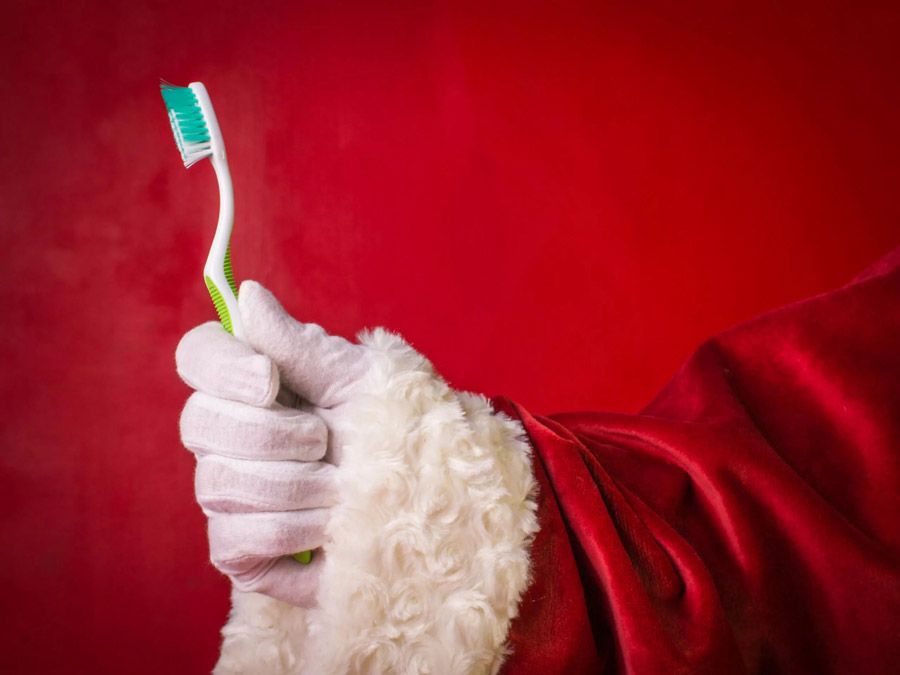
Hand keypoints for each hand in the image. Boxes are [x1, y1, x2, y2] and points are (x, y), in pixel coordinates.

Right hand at [180, 282, 538, 673]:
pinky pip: (237, 536)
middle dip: (274, 435)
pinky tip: (327, 525)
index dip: (222, 366)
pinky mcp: (236, 547)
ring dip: (296, 485)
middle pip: (199, 423)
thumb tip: (247, 295)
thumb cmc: (387, 428)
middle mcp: (225, 434)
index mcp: (250, 382)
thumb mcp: (357, 378)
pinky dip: (294, 529)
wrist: (420, 500)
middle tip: (325, 439)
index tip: (268, 378)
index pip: (197, 355)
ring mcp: (225, 492)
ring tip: (341, 485)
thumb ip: (299, 344)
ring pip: (220, 483)